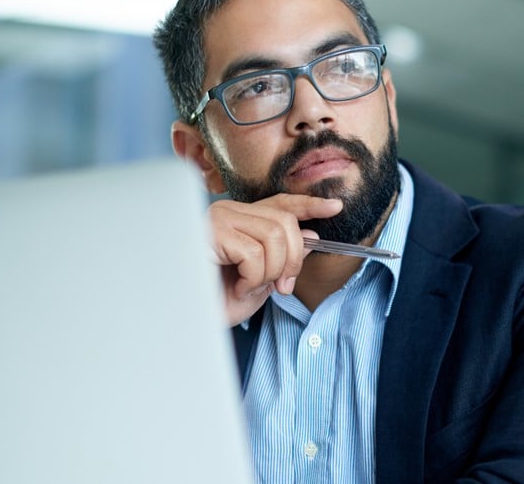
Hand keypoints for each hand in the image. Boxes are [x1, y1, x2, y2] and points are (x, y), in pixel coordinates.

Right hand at [208, 194, 342, 325]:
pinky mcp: (210, 232)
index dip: (309, 204)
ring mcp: (218, 219)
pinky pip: (254, 254)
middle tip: (281, 287)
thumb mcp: (261, 280)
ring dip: (271, 272)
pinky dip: (253, 278)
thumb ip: (283, 256)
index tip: (335, 206)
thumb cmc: (217, 301)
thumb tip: (310, 235)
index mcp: (241, 219)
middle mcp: (229, 212)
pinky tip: (236, 288)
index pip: (281, 203)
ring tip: (249, 288)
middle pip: (285, 222)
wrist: (188, 320)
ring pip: (274, 237)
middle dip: (292, 259)